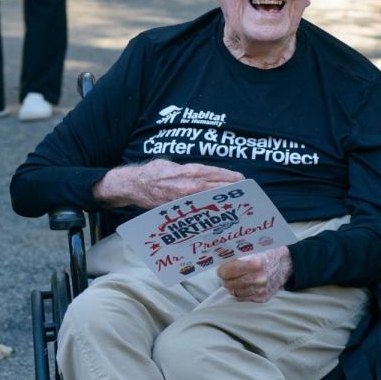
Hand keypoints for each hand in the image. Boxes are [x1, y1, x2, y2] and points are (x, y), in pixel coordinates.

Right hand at [94, 159, 243, 208]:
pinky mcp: (181, 209)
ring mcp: (187, 200)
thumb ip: (191, 170)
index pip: (220, 175)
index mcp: (192, 171)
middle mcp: (192, 186)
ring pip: (212, 202)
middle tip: (244, 197)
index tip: (243, 182)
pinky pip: (199, 211)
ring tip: (234, 206)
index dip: (233, 179)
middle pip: (220, 190)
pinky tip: (215, 214)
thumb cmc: (155, 172)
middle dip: (233, 193)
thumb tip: (206, 174)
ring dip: (224, 204)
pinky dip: (208, 212)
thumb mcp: (175, 164)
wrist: (136, 184)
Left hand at [218, 246, 292, 302]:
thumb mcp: (251, 248)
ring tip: (234, 278)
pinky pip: (243, 298)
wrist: (285, 264)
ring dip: (232, 286)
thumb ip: (235, 254)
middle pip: (227, 284)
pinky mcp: (263, 298)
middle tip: (226, 273)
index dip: (221, 270)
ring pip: (234, 292)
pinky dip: (240, 292)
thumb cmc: (264, 254)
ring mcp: (261, 290)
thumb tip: (216, 257)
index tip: (222, 267)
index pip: (225, 272)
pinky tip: (243, 284)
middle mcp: (258, 278)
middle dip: (224, 278)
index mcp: (254, 264)